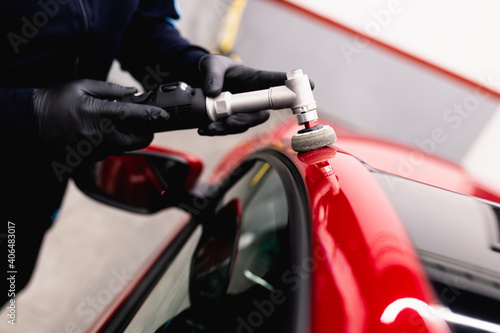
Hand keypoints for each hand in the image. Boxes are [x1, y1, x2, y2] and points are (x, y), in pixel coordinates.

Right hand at [33, 80, 168, 156]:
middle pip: (136, 141)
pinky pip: (107, 154)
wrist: (29, 121)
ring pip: (123, 148)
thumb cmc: (54, 101)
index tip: (164, 116)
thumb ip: (110, 90)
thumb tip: (131, 93)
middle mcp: (98, 135)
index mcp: (98, 114)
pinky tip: (97, 134)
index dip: (152, 115)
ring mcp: (93, 151)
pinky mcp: (86, 160)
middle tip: (141, 122)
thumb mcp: (82, 86)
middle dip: (144, 132)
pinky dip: (109, 144)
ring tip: (110, 124)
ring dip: (125, 137)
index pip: (134, 115)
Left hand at [197, 54, 285, 135]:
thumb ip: (213, 75)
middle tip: (230, 120)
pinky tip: (203, 128)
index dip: (293, 86)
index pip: (277, 82)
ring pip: (243, 125)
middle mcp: (253, 98)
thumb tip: (213, 91)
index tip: (310, 84)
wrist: (199, 79)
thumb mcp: (212, 64)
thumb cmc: (214, 68)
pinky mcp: (230, 119)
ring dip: (228, 128)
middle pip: (260, 113)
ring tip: (210, 126)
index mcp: (256, 80)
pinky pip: (228, 129)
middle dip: (246, 120)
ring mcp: (243, 111)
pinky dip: (216, 131)